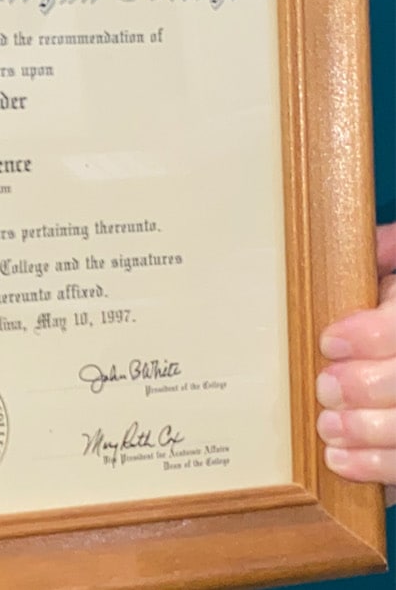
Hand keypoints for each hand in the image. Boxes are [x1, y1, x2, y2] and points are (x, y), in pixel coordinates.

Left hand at [317, 223, 395, 499]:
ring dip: (370, 434)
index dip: (373, 335)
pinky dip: (379, 468)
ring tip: (327, 427)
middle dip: (367, 387)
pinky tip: (342, 461)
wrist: (393, 356)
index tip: (329, 341)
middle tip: (325, 388)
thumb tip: (363, 246)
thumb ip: (390, 259)